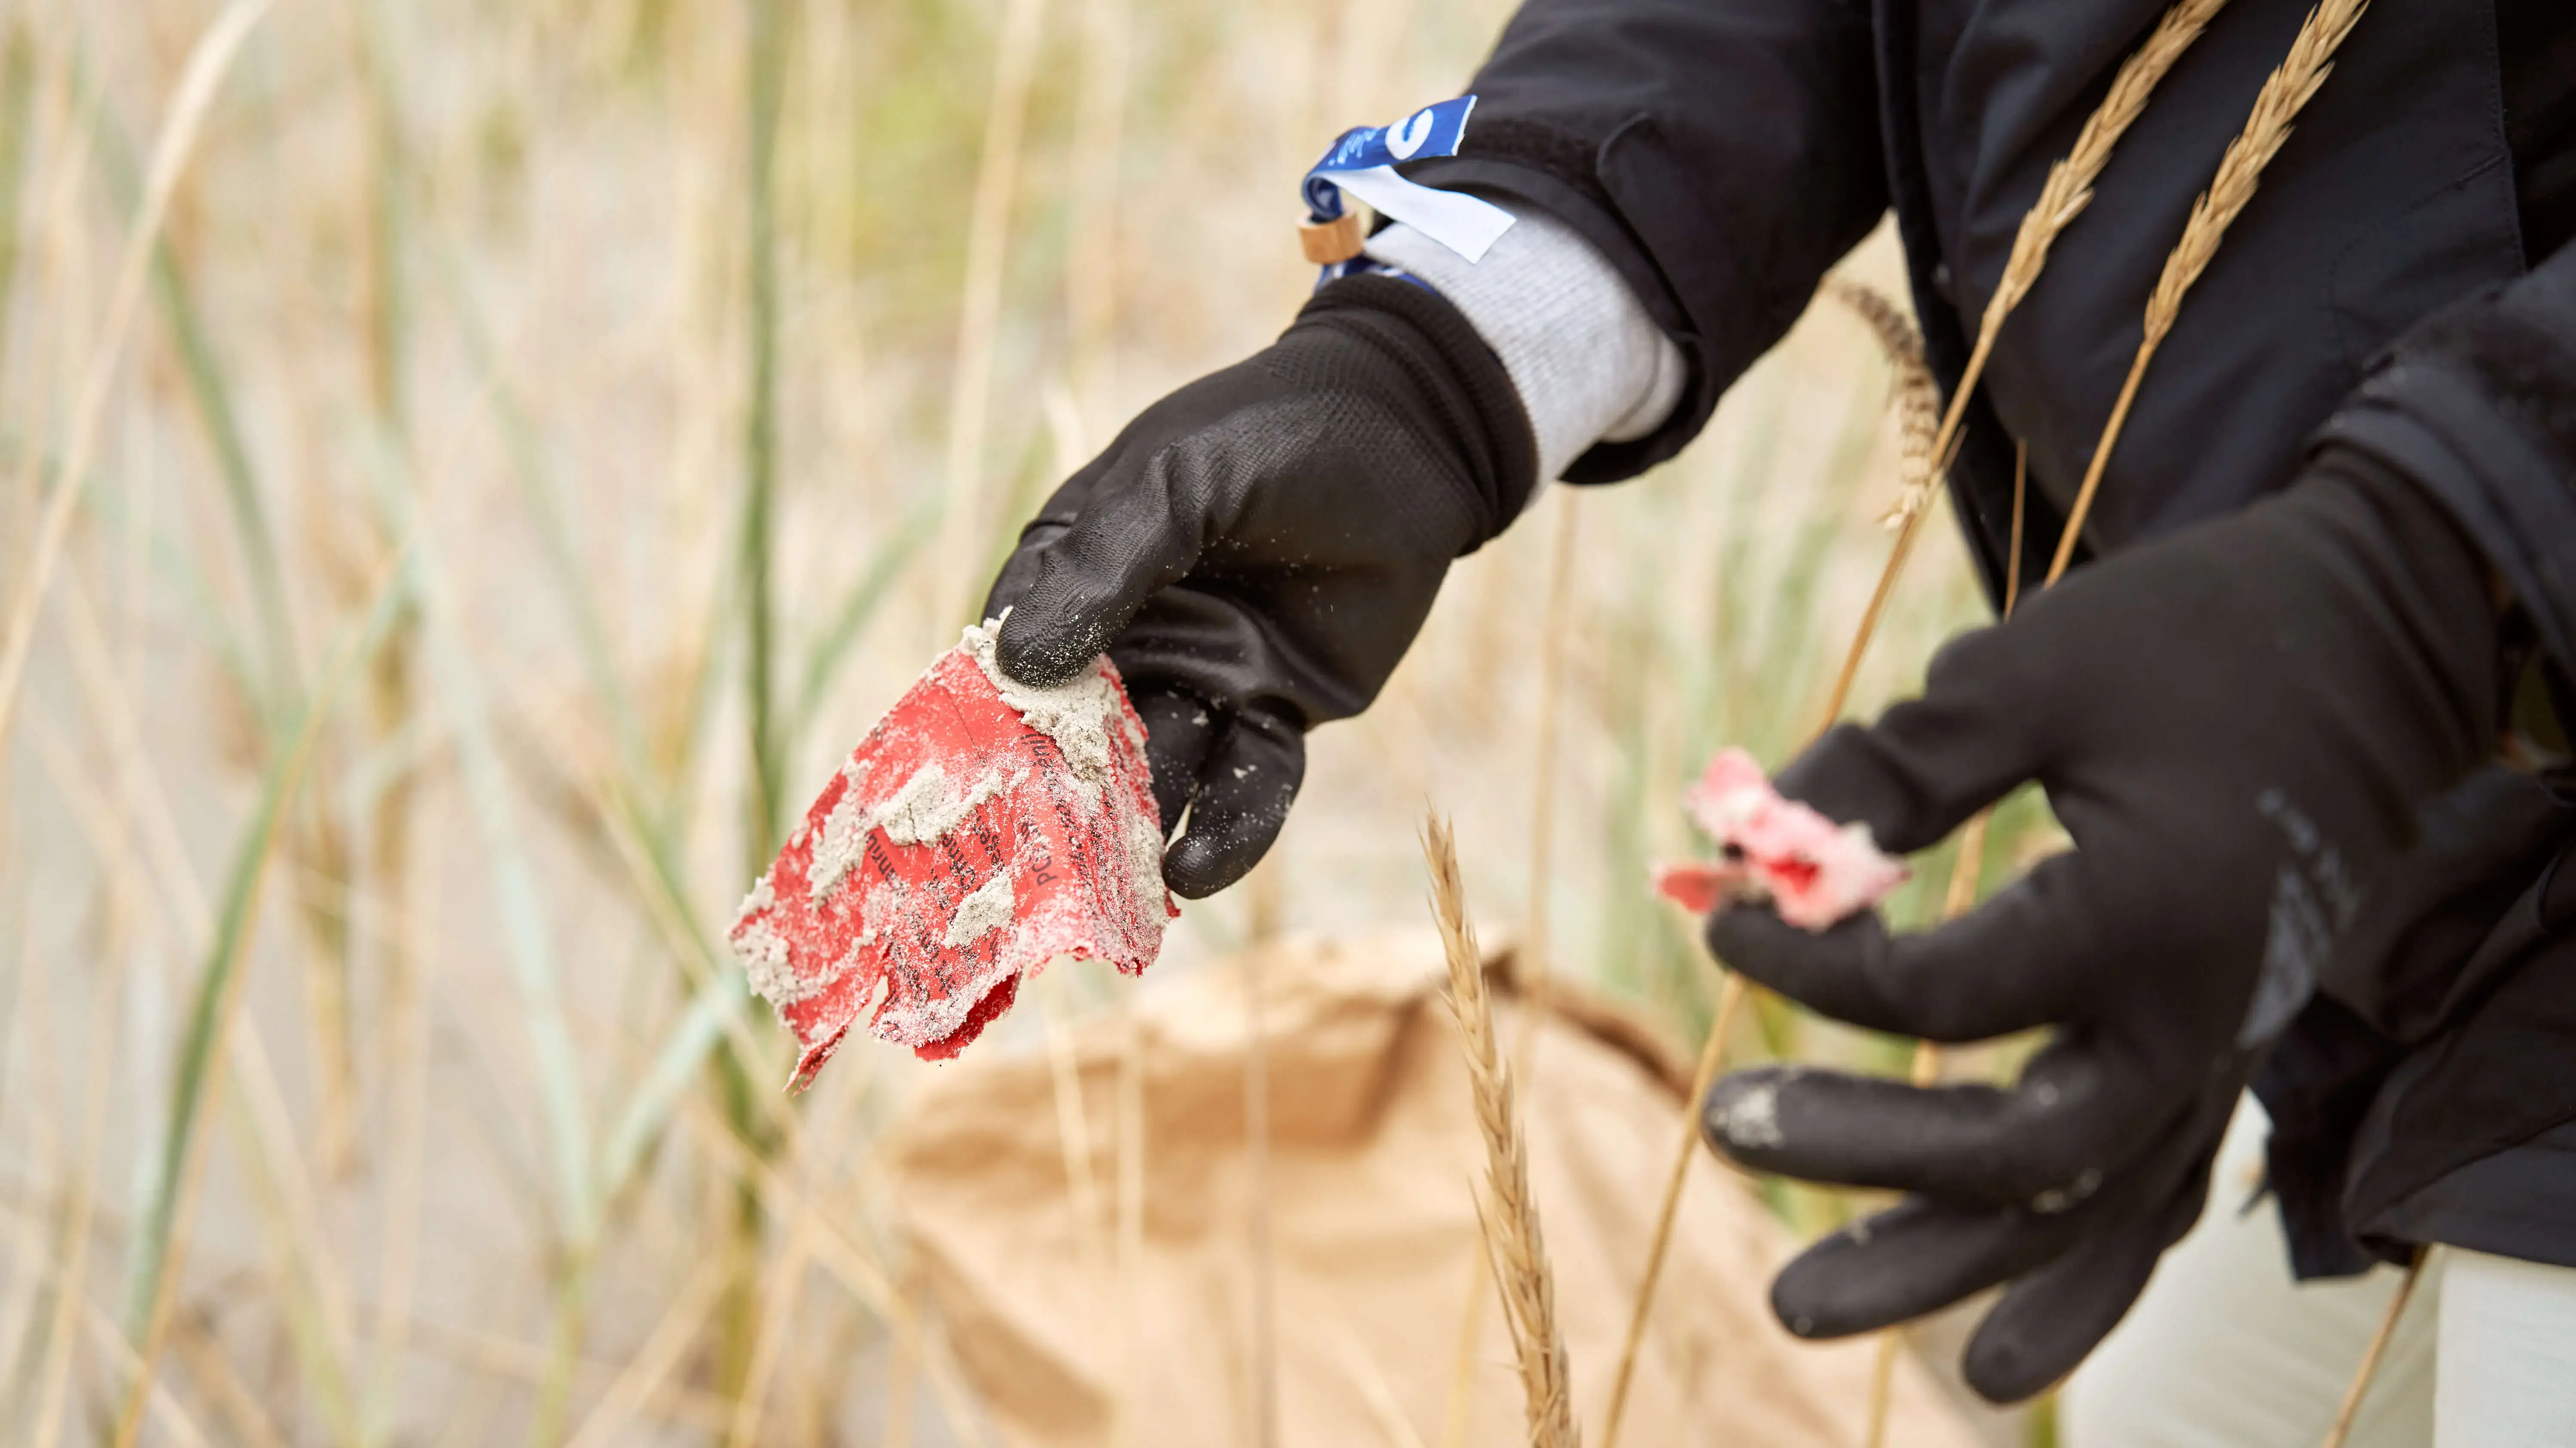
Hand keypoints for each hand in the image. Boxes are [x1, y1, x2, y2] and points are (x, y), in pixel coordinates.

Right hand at [983, 275, 1533, 896]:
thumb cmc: (1273, 434)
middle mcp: (1131, 638)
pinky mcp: (1274, 712)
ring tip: (1111, 887)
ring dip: (1134, 829)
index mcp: (1077, 572)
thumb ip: (1105, 566)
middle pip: (1079, 735)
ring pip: (1158, 772)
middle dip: (1056, 799)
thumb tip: (1017, 665)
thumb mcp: (1176, 481)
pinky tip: (1194, 870)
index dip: (988, 721)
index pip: (1014, 658)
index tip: (960, 785)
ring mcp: (1203, 679)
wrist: (1409, 434)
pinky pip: (1247, 785)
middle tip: (1030, 870)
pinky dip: (1225, 831)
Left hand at [1698, 446, 2501, 1401]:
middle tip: (1721, 1122)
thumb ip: (1894, 769)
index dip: (1809, 966)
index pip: (1939, 994)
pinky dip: (2072, 1289)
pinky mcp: (2221, 1066)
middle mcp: (2192, 1018)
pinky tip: (1987, 1362)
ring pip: (2076, 1214)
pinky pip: (2146, 1210)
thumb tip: (1745, 845)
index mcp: (2144, 916)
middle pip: (2013, 1150)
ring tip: (1798, 1308)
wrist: (2368, 645)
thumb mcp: (2028, 674)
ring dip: (1940, 1267)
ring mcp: (2219, 1057)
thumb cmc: (2194, 639)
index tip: (1723, 919)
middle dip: (1861, 1154)